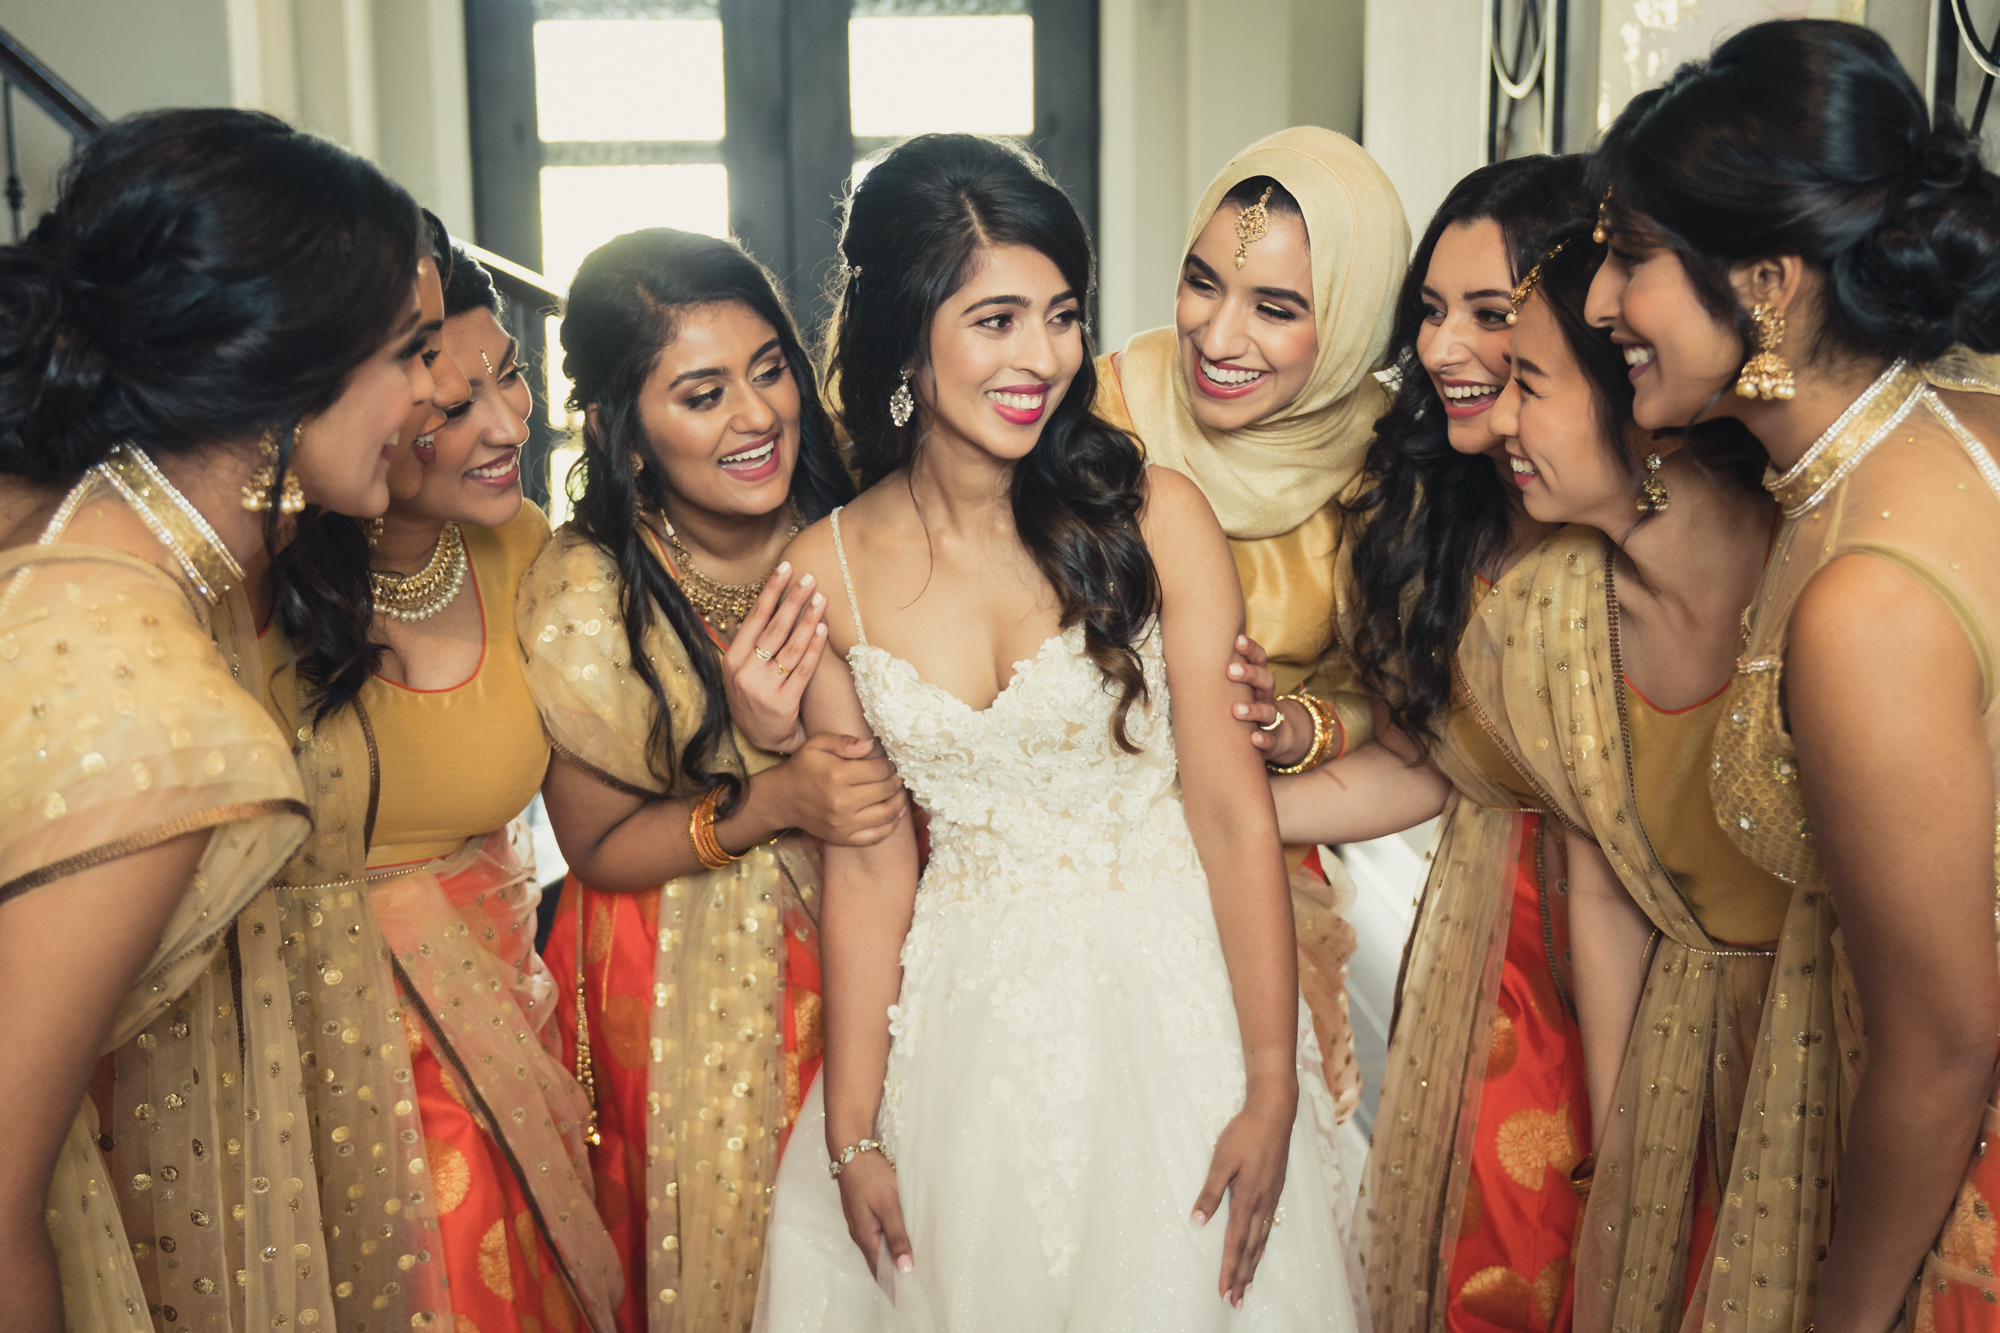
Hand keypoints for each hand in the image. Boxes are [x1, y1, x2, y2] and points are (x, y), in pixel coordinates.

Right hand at [723, 561, 828, 753]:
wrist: (762, 738)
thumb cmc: (755, 695)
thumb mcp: (743, 669)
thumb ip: (754, 641)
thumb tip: (773, 600)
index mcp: (733, 658)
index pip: (755, 617)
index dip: (771, 591)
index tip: (785, 568)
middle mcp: (745, 671)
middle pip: (774, 628)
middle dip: (793, 600)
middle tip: (810, 578)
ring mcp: (764, 687)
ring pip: (791, 646)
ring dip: (808, 619)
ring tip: (821, 598)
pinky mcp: (783, 702)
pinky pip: (803, 669)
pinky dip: (814, 647)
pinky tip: (822, 629)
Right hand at [770, 733, 907, 845]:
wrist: (783, 798)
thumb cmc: (802, 768)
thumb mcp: (817, 744)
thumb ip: (844, 741)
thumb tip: (870, 745)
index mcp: (838, 775)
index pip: (880, 770)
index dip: (889, 766)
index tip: (888, 764)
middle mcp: (842, 802)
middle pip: (886, 791)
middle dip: (896, 781)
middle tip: (896, 777)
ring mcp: (843, 824)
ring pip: (887, 814)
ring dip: (899, 802)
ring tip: (899, 793)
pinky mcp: (843, 838)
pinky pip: (876, 836)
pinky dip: (891, 826)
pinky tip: (894, 814)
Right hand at [835, 1151, 912, 1276]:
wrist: (850, 1149)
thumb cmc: (870, 1176)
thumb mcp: (888, 1205)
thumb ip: (897, 1236)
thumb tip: (905, 1268)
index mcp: (865, 1236)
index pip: (881, 1271)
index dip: (894, 1285)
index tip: (909, 1296)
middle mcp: (860, 1233)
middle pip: (878, 1263)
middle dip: (893, 1276)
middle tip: (914, 1285)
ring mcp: (860, 1222)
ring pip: (877, 1249)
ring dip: (891, 1260)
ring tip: (910, 1268)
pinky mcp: (863, 1212)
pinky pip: (876, 1235)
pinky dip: (888, 1244)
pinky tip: (899, 1242)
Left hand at [1191, 1083, 1296, 1307]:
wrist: (1275, 1112)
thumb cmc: (1245, 1132)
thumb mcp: (1222, 1160)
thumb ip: (1210, 1192)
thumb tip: (1196, 1222)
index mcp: (1247, 1199)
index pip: (1236, 1243)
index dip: (1230, 1269)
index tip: (1224, 1292)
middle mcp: (1262, 1203)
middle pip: (1251, 1248)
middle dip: (1243, 1276)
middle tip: (1236, 1302)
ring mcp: (1271, 1197)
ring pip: (1261, 1239)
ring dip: (1253, 1264)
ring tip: (1247, 1285)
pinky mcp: (1275, 1188)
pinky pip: (1268, 1226)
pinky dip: (1262, 1245)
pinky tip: (1260, 1249)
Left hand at [1226, 635, 1307, 764]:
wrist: (1275, 736)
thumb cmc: (1244, 706)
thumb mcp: (1235, 689)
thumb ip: (1218, 677)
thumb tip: (1180, 661)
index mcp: (1257, 681)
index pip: (1259, 659)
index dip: (1251, 649)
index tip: (1237, 641)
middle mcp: (1265, 697)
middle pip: (1266, 680)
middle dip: (1250, 674)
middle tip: (1231, 671)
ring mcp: (1271, 719)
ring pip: (1268, 710)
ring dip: (1253, 710)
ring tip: (1235, 710)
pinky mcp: (1274, 740)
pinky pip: (1272, 740)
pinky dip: (1265, 740)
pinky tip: (1254, 739)